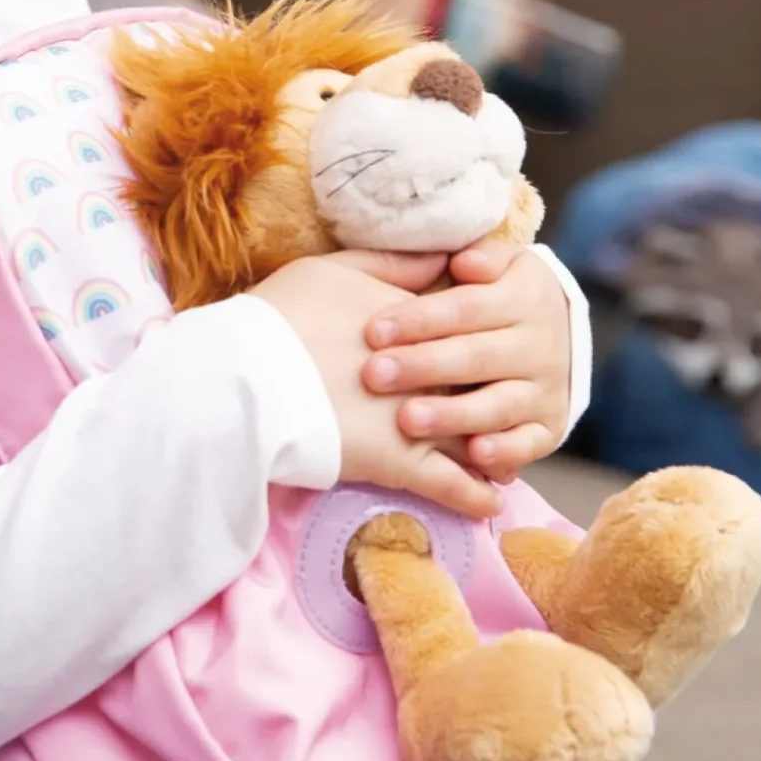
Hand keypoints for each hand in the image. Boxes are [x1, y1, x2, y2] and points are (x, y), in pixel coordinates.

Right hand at [251, 249, 502, 520]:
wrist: (250, 374)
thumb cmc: (282, 317)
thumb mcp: (334, 270)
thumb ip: (391, 264)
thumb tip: (442, 256)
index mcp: (416, 322)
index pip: (462, 329)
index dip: (473, 343)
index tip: (487, 350)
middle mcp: (429, 370)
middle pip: (476, 385)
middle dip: (493, 398)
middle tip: (509, 409)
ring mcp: (420, 419)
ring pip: (475, 438)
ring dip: (494, 451)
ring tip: (507, 464)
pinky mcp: (403, 463)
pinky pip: (453, 487)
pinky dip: (475, 496)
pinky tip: (490, 503)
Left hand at [360, 238, 572, 480]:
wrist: (557, 333)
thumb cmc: (500, 293)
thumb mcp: (499, 263)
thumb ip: (479, 258)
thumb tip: (465, 262)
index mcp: (523, 299)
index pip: (466, 309)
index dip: (419, 319)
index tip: (373, 330)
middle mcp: (539, 346)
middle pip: (475, 357)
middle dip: (423, 367)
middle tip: (374, 375)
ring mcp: (545, 389)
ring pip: (498, 405)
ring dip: (453, 415)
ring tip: (408, 420)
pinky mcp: (548, 427)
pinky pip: (529, 443)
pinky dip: (505, 452)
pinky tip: (474, 455)